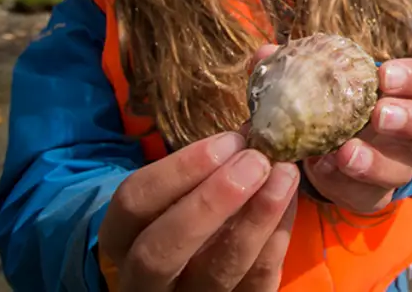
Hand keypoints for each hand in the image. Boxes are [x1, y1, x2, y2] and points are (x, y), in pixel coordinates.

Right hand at [98, 132, 300, 290]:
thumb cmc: (186, 215)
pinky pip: (256, 281)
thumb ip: (205, 169)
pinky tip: (290, 202)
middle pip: (160, 251)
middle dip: (211, 202)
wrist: (192, 272)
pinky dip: (277, 238)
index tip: (229, 141)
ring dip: (257, 218)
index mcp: (121, 237)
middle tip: (255, 162)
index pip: (133, 202)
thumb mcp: (180, 193)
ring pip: (217, 270)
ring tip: (285, 175)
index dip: (180, 168)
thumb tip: (252, 134)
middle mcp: (143, 278)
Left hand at [261, 50, 411, 214]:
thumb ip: (293, 65)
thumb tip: (265, 53)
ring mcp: (398, 166)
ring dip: (377, 160)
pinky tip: (322, 168)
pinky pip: (370, 196)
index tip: (384, 76)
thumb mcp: (315, 80)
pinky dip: (344, 183)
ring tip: (346, 152)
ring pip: (406, 168)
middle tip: (379, 115)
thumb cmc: (328, 103)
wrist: (321, 150)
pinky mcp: (375, 196)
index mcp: (407, 92)